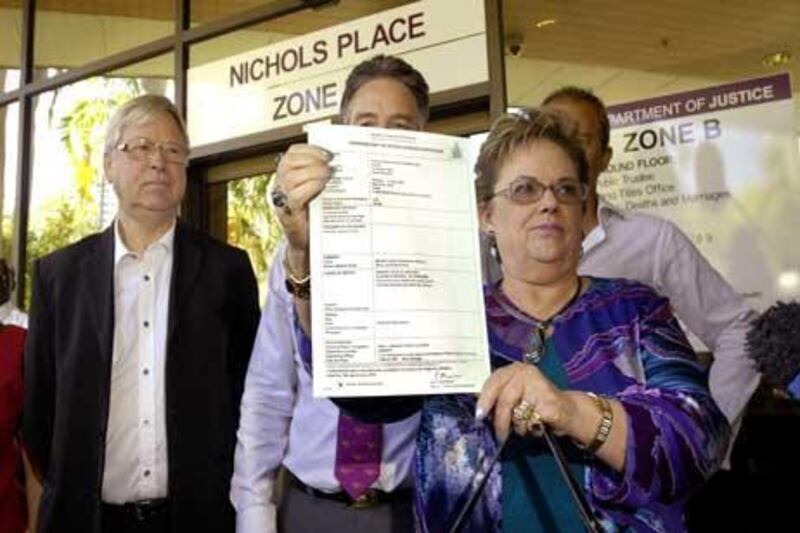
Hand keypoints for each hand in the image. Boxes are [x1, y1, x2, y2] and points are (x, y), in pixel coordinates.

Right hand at [272, 144, 332, 272]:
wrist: (309, 242)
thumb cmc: (315, 214)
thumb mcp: (318, 190)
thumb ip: (322, 175)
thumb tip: (339, 161)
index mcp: (286, 175)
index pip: (293, 153)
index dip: (310, 150)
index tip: (328, 154)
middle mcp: (280, 184)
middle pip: (290, 162)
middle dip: (313, 159)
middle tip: (331, 165)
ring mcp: (282, 199)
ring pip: (291, 176)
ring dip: (313, 172)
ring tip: (329, 175)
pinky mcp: (288, 213)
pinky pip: (295, 195)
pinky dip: (310, 187)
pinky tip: (322, 187)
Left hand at [476, 362, 578, 441]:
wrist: (567, 410)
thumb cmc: (535, 404)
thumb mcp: (514, 396)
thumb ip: (497, 398)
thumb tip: (479, 411)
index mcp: (513, 369)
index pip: (493, 382)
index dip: (484, 399)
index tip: (479, 415)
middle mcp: (525, 372)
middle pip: (504, 398)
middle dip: (499, 420)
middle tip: (498, 434)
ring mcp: (538, 385)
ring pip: (516, 413)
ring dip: (518, 426)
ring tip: (524, 426)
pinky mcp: (549, 401)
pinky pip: (530, 421)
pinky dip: (530, 428)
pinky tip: (536, 425)